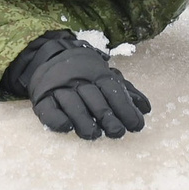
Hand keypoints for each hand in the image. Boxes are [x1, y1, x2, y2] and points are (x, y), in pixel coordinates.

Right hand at [16, 35, 150, 140]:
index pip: (112, 90)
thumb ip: (125, 92)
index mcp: (96, 72)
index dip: (125, 108)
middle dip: (107, 116)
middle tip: (118, 132)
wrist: (48, 54)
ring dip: (83, 120)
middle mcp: (78, 78)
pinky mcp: (42, 97)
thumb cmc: (84, 72)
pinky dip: (56, 118)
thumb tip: (146, 108)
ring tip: (94, 135)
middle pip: (94, 98)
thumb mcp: (104, 76)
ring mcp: (59, 87)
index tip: (136, 125)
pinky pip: (48, 109)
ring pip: (72, 103)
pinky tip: (66, 126)